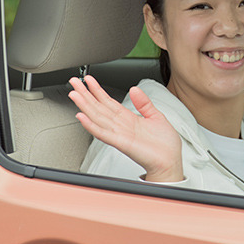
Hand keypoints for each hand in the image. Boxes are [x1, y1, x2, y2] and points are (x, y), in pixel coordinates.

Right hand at [68, 76, 183, 181]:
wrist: (170, 163)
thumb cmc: (164, 145)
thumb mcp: (156, 116)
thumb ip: (144, 103)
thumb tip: (134, 88)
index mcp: (129, 119)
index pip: (109, 102)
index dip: (98, 90)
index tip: (88, 80)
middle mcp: (121, 126)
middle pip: (99, 107)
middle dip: (86, 94)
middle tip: (74, 82)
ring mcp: (120, 134)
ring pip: (98, 118)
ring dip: (85, 106)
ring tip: (74, 94)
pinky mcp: (122, 143)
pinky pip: (103, 133)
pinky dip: (92, 126)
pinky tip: (82, 117)